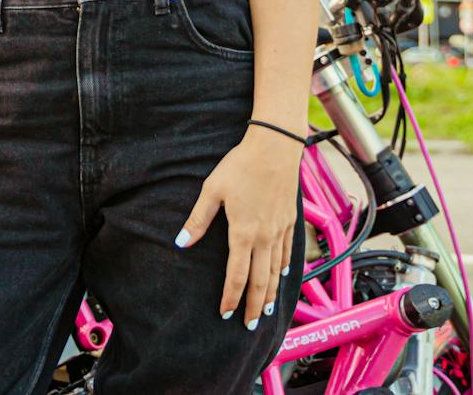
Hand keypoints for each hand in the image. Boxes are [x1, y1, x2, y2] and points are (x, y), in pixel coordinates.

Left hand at [174, 127, 301, 327]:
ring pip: (277, 271)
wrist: (276, 147)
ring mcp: (280, 230)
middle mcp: (265, 237)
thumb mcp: (212, 190)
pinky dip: (286, 269)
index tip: (224, 312)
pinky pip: (289, 253)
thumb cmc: (241, 165)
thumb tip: (181, 243)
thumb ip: (198, 219)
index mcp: (243, 233)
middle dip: (254, 305)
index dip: (230, 296)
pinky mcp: (290, 221)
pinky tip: (285, 276)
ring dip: (272, 293)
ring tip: (267, 311)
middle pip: (261, 281)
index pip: (236, 275)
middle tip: (250, 325)